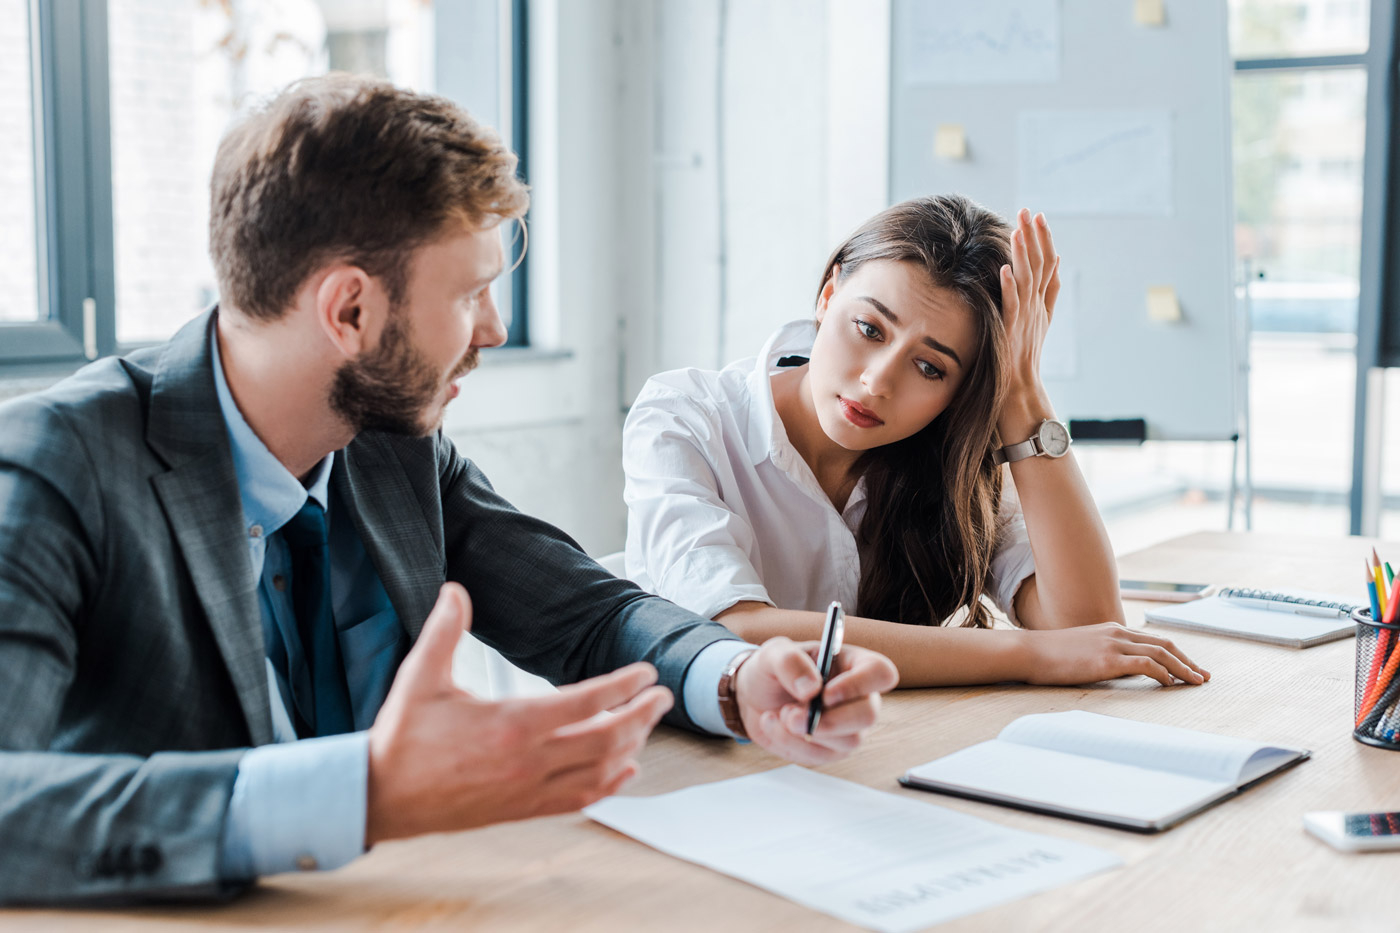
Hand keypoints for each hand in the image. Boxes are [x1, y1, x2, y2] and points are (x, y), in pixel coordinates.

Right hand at [365, 582, 673, 845]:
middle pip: (607, 738)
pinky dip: (609, 784)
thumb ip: (443, 630)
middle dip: (641, 714)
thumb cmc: (403, 737)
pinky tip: (624, 770)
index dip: (623, 686)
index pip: (587, 702)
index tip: (646, 672)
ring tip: (645, 724)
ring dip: (631, 746)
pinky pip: (579, 799)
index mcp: (512, 722)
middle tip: (661, 696)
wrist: (380, 796)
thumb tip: (455, 589)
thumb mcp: (420, 676)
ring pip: (599, 771)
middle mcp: (528, 759)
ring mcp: (528, 789)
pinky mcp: (522, 810)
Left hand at [734, 637, 897, 765]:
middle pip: (868, 715)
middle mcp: (859, 697)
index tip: (825, 693)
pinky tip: (775, 723)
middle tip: (792, 714)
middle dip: (829, 720)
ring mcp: (848, 726)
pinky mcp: (831, 749)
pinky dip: (790, 743)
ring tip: (781, 714)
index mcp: (853, 664)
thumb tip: (811, 688)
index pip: (880, 673)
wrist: (754, 698)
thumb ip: (790, 662)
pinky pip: (820, 756)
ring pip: (848, 741)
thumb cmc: (772, 670)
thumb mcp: (773, 654)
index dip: (859, 685)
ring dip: (806, 732)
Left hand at [997, 208, 1061, 438]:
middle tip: (1028, 211)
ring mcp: (1026, 320)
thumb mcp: (1038, 321)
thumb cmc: (1022, 359)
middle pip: (1039, 266)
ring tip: (1018, 229)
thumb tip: (1056, 262)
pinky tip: (1004, 270)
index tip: (1038, 216)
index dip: (1043, 240)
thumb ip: (1046, 293)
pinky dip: (1009, 288)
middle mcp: (1036, 308)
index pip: (1046, 265)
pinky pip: (1011, 308)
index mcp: (1040, 304)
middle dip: (1034, 237)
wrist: (1020, 392)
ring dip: (1023, 254)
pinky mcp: (1012, 334)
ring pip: (1027, 281)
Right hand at [1021, 622, 1209, 686]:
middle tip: (1203, 676)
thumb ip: (1103, 655)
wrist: (1029, 651)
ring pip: (1160, 652)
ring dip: (1183, 668)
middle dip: (1188, 661)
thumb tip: (1118, 671)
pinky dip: (1162, 673)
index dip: (1176, 654)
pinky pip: (1145, 664)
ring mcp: (1113, 644)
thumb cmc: (1050, 656)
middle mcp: (1117, 632)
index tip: (1189, 668)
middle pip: (1164, 643)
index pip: (1153, 640)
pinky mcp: (1107, 660)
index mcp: (1112, 629)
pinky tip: (1170, 684)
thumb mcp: (1082, 650)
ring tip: (1196, 682)